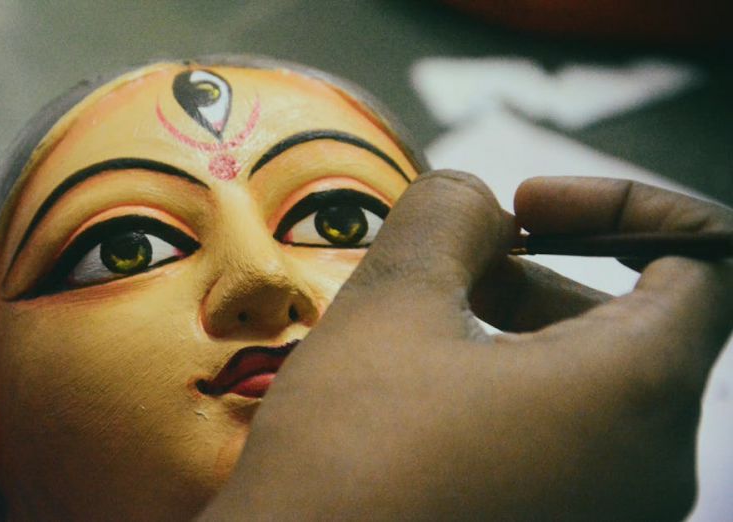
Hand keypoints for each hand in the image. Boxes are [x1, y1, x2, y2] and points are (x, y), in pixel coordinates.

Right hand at [202, 172, 731, 519]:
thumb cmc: (349, 460)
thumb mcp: (390, 304)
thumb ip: (449, 214)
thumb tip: (482, 201)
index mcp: (638, 393)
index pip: (707, 261)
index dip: (624, 208)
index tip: (528, 208)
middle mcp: (653, 468)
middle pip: (639, 325)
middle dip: (542, 275)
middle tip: (446, 273)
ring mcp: (616, 517)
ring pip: (596, 388)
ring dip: (517, 336)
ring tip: (419, 339)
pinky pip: (570, 445)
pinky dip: (513, 398)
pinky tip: (425, 402)